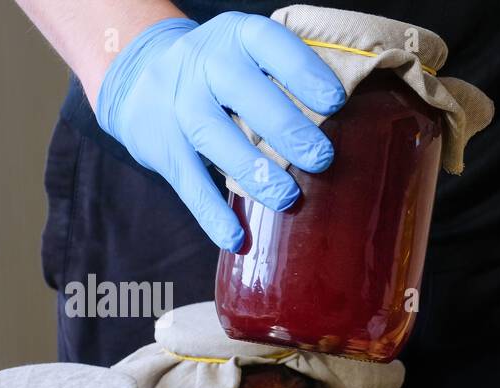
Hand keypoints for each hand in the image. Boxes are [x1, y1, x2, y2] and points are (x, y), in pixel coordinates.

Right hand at [95, 12, 346, 250]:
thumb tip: (360, 127)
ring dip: (252, 170)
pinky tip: (236, 238)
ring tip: (287, 198)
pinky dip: (211, 212)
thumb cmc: (225, 74)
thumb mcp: (251, 57)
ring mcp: (178, 103)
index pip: (270, 43)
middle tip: (322, 159)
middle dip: (285, 127)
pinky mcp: (161, 144)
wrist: (139, 74)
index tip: (335, 102)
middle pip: (242, 91)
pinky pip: (187, 180)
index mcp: (239, 37)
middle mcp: (205, 62)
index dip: (302, 70)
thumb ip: (290, 82)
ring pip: (213, 135)